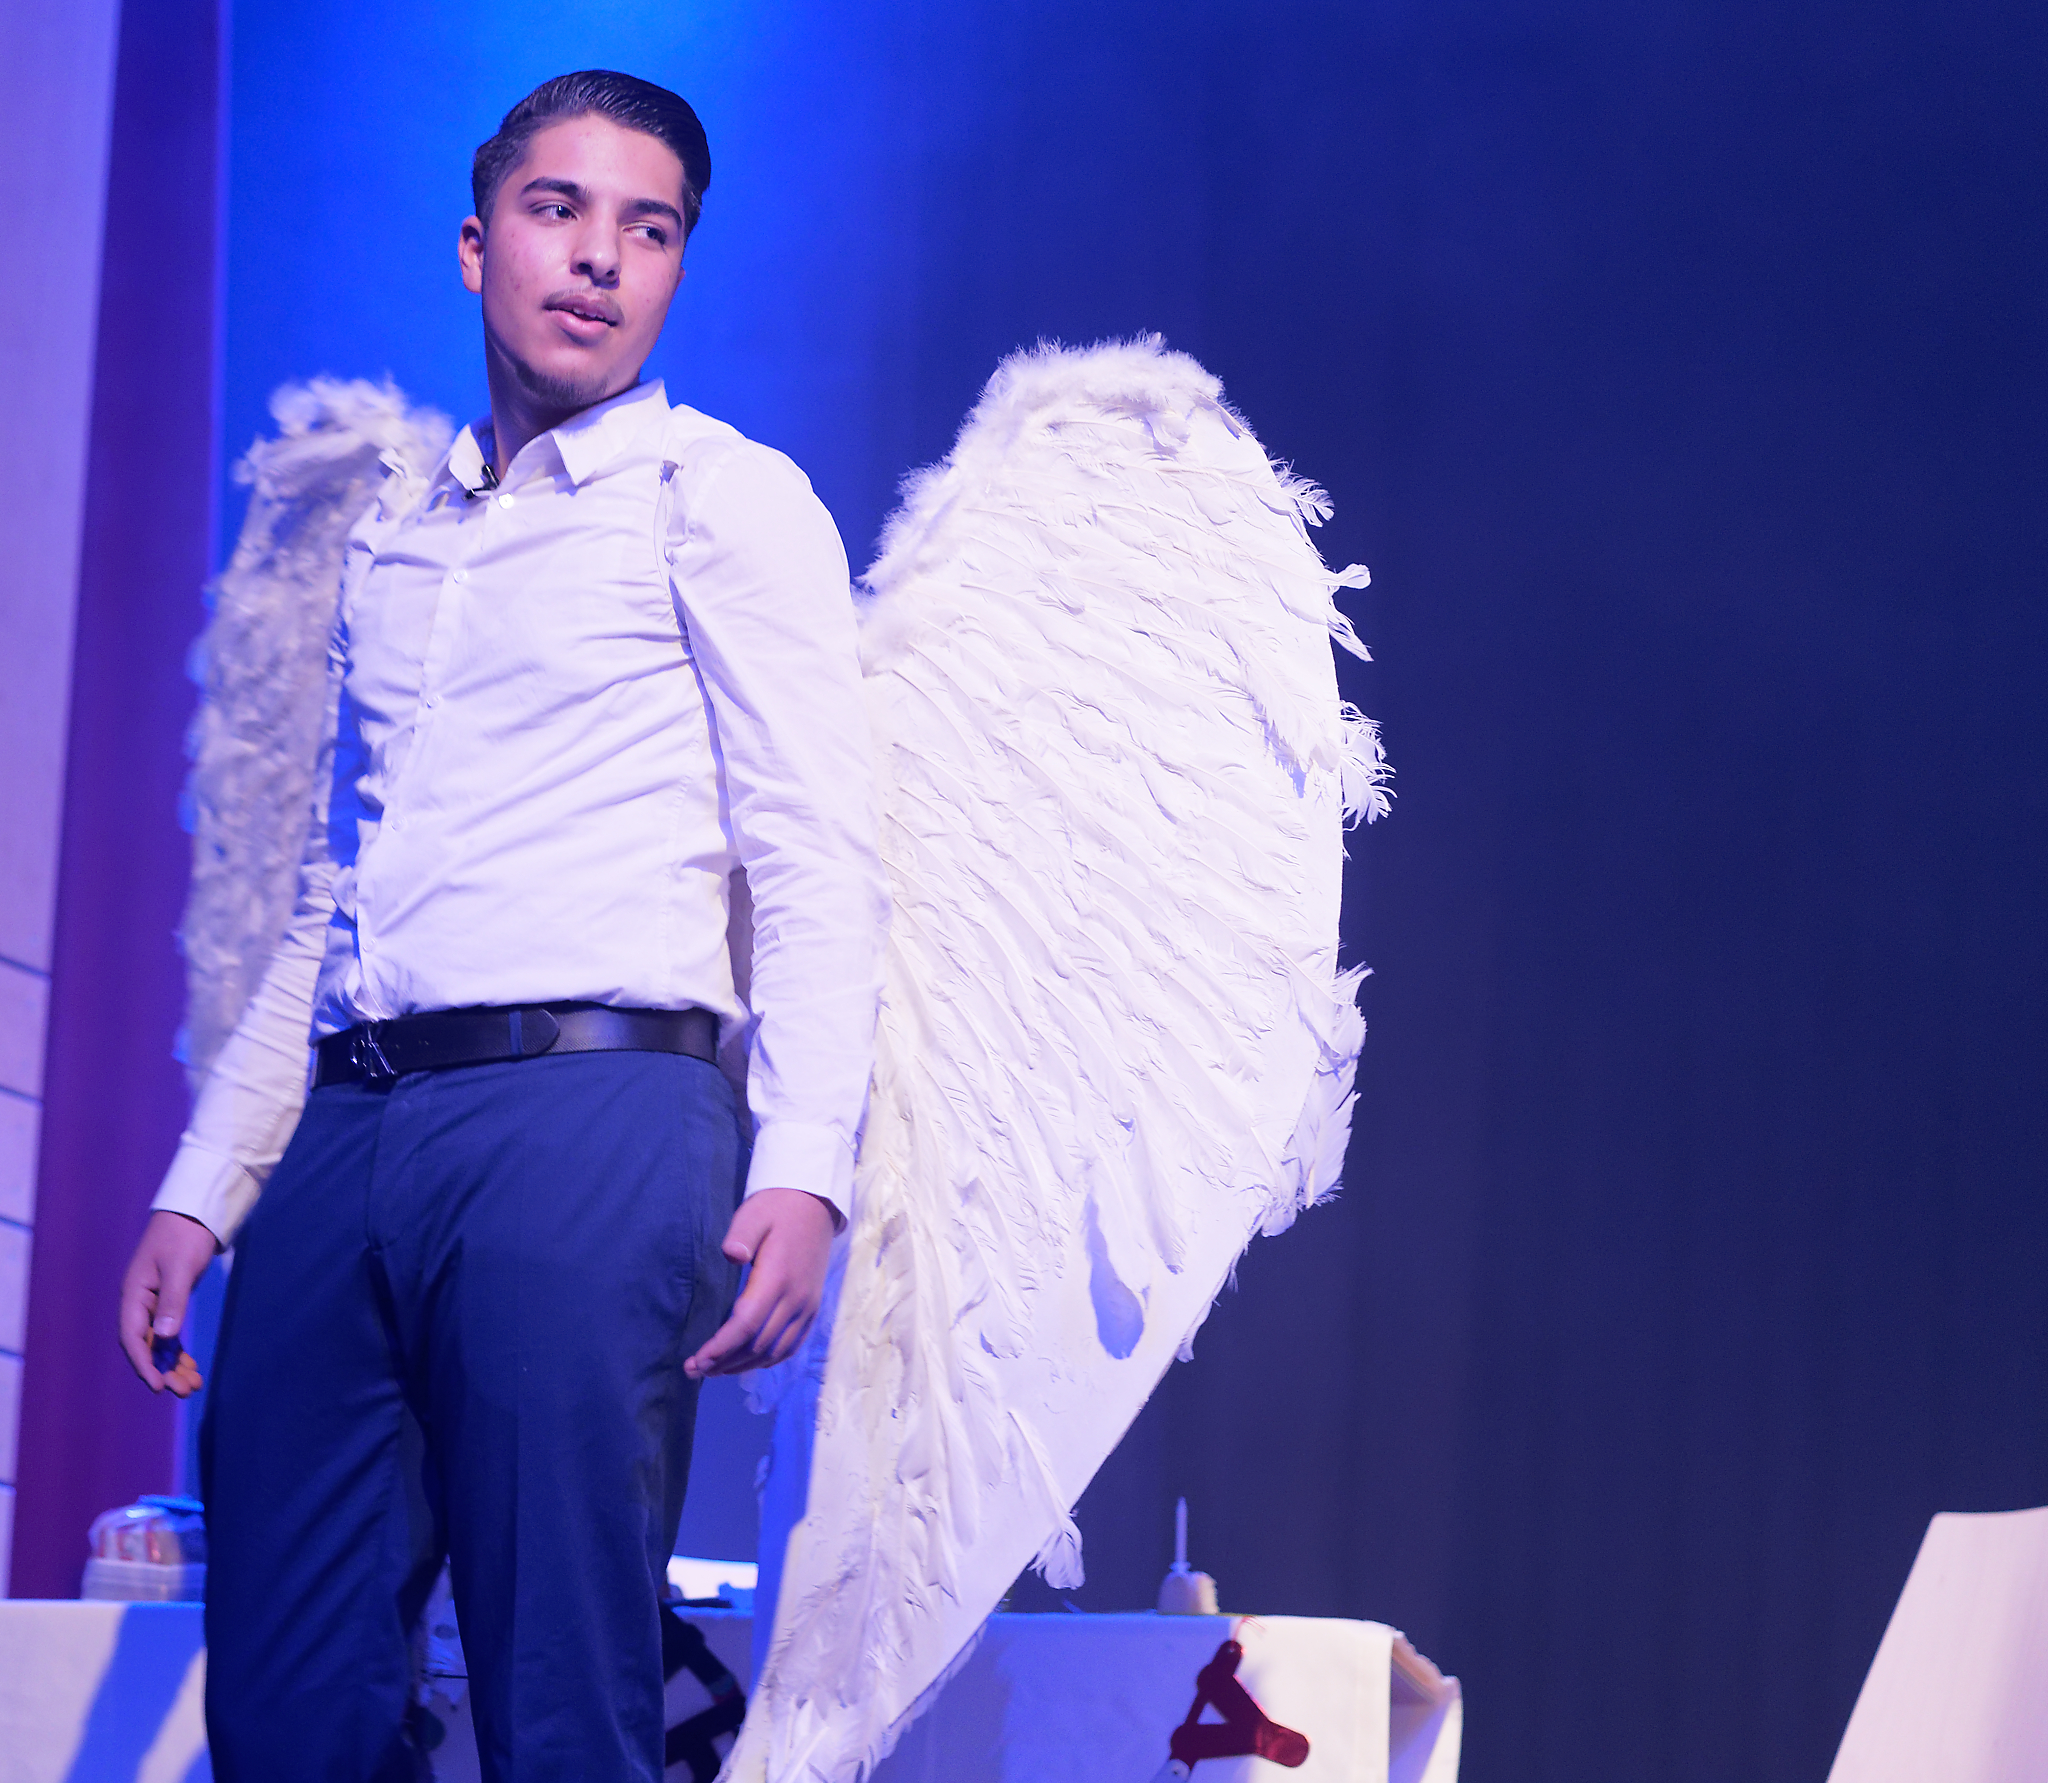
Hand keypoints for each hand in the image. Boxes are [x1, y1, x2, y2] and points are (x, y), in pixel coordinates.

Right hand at [118, 1211, 217, 1396]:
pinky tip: (192, 1367)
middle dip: (165, 1370)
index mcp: (134, 1294)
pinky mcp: (168, 1302)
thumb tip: (166, 1337)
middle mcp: (139, 1302)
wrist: (194, 1213)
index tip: (159, 1386)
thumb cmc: (184, 1235)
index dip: (144, 1363)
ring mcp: (152, 1303)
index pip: (133, 1337)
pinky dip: (179, 1351)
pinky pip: (169, 1334)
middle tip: (187, 1390)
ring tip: (194, 1385)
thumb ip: (173, 1300)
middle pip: (147, 1345)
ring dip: (174, 1364)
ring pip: (160, 1343)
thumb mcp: (180, 1267)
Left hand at [684, 1187, 836, 1378]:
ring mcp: (807, 1306)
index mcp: (777, 1278)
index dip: (721, 1347)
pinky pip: (792, 1345)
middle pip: (758, 1344)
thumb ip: (741, 1235)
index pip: (746, 1324)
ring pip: (775, 1351)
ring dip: (744, 1365)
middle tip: (694, 1370)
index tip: (697, 1360)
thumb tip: (731, 1255)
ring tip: (715, 1370)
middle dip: (724, 1362)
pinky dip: (768, 1360)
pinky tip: (747, 1362)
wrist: (815, 1206)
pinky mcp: (812, 1308)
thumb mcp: (754, 1213)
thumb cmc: (777, 1209)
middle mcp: (795, 1299)